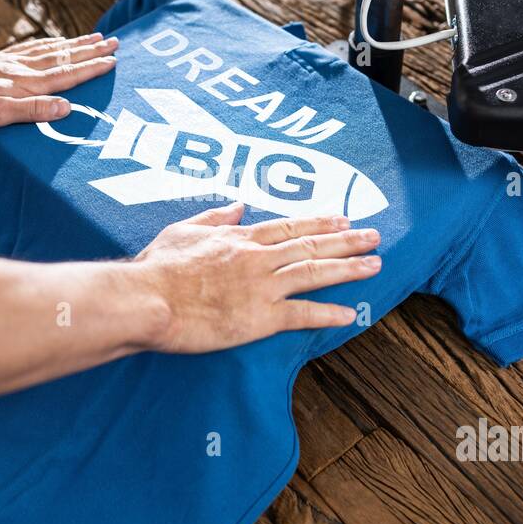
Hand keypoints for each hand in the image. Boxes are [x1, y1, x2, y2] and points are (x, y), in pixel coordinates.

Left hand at [0, 33, 118, 129]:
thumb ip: (33, 109)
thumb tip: (67, 106)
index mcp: (27, 83)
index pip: (68, 74)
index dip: (92, 68)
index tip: (113, 60)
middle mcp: (24, 68)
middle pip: (65, 56)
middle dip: (91, 49)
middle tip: (115, 41)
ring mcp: (13, 62)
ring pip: (53, 49)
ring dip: (76, 43)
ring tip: (95, 36)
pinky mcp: (2, 60)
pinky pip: (34, 48)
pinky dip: (52, 43)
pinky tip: (58, 40)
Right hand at [134, 203, 381, 353]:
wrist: (147, 299)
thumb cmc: (156, 267)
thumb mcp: (182, 230)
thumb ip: (213, 217)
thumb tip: (237, 205)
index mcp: (239, 237)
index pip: (289, 227)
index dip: (320, 223)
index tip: (343, 219)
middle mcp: (257, 257)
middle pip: (311, 245)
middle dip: (347, 240)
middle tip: (374, 236)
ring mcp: (261, 286)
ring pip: (314, 273)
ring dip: (349, 268)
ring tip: (375, 264)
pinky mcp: (258, 318)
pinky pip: (302, 314)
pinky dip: (328, 313)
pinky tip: (351, 313)